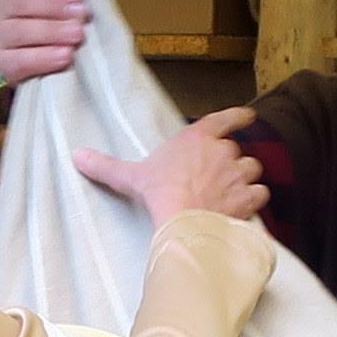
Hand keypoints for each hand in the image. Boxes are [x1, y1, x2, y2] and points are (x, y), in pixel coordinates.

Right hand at [0, 0, 92, 84]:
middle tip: (81, 13)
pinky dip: (43, 58)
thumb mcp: (69, 2)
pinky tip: (64, 56)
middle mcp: (3, 6)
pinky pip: (18, 61)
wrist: (50, 64)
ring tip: (76, 34)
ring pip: (17, 30)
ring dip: (50, 31)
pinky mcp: (1, 63)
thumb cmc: (65, 24)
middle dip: (52, 5)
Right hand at [81, 106, 269, 225]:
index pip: (224, 119)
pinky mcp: (247, 196)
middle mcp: (222, 151)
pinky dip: (254, 199)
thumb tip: (77, 155)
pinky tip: (245, 207)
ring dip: (245, 179)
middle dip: (230, 162)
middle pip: (236, 151)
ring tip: (232, 191)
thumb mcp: (130, 176)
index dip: (238, 116)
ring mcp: (237, 174)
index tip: (248, 116)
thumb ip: (106, 165)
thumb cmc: (159, 194)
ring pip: (251, 170)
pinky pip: (260, 193)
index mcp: (197, 137)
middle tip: (217, 176)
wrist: (183, 220)